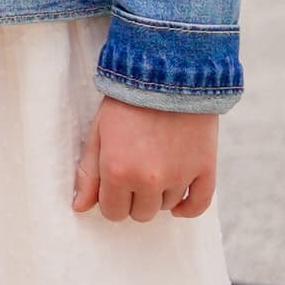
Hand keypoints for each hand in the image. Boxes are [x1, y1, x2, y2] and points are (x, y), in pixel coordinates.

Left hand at [72, 98, 220, 223]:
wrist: (169, 70)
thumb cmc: (128, 99)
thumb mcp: (99, 131)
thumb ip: (88, 172)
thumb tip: (80, 207)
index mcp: (118, 171)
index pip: (113, 212)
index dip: (112, 200)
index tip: (115, 185)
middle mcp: (149, 179)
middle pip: (140, 214)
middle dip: (134, 198)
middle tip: (135, 172)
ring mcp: (179, 175)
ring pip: (166, 206)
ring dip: (159, 194)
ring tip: (155, 166)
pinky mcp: (205, 167)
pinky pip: (198, 204)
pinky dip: (188, 209)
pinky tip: (178, 205)